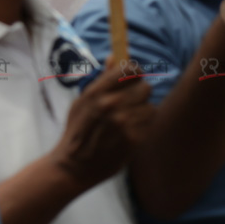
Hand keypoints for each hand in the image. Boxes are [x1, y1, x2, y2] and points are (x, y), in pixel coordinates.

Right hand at [50, 58, 154, 190]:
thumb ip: (102, 80)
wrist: (73, 167)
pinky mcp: (134, 138)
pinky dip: (143, 126)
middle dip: (140, 95)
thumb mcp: (82, 102)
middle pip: (145, 87)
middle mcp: (110, 104)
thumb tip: (115, 56)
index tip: (136, 77)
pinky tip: (131, 132)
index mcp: (96, 92)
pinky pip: (150, 124)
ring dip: (143, 112)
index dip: (136, 72)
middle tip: (131, 104)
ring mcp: (123, 122)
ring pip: (150, 106)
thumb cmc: (77, 132)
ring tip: (129, 121)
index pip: (129, 69)